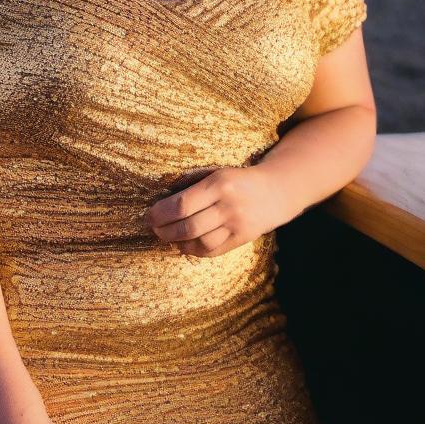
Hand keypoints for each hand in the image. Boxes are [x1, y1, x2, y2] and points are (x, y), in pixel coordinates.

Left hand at [141, 164, 291, 257]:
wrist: (276, 190)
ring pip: (200, 242)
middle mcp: (228, 205)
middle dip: (165, 231)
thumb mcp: (217, 173)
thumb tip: (162, 202)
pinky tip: (184, 246)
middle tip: (154, 229)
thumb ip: (193, 185)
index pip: (182, 204)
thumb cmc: (238, 180)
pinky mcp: (242, 238)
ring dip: (178, 243)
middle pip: (189, 226)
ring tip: (167, 238)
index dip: (160, 213)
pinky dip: (194, 251)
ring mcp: (237, 224)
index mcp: (219, 184)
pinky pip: (213, 251)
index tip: (148, 216)